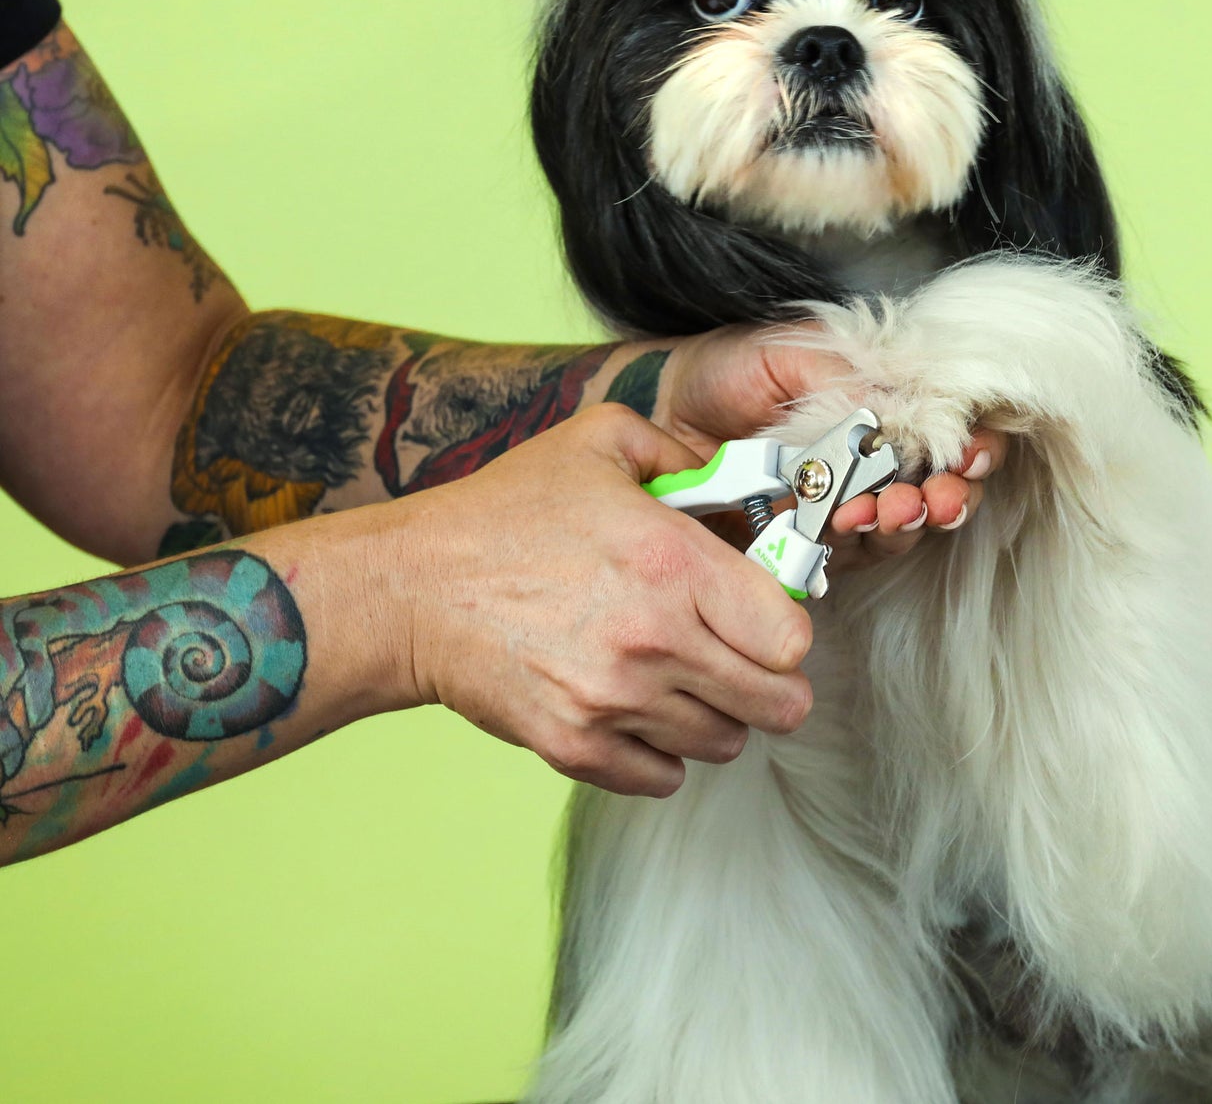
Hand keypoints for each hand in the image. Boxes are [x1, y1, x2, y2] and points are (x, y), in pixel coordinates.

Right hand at [369, 404, 813, 796]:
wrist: (412, 588)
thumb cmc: (505, 513)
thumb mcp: (599, 441)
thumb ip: (682, 452)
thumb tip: (736, 485)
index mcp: (674, 562)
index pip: (791, 639)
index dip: (786, 630)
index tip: (764, 619)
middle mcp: (655, 639)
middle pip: (777, 704)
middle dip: (770, 683)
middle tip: (743, 662)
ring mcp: (615, 701)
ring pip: (725, 743)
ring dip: (716, 715)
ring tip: (680, 679)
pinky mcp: (576, 747)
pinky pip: (664, 778)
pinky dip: (662, 753)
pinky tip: (640, 711)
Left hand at [655, 325, 1008, 562]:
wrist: (661, 411)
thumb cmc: (726, 370)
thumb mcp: (791, 353)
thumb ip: (851, 377)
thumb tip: (908, 406)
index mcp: (887, 402)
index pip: (955, 428)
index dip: (977, 443)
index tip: (973, 451)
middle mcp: (879, 456)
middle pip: (946, 486)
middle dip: (952, 494)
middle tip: (940, 496)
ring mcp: (849, 501)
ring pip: (906, 525)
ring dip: (911, 520)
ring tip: (894, 508)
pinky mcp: (813, 540)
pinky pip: (852, 552)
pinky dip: (860, 541)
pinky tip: (851, 522)